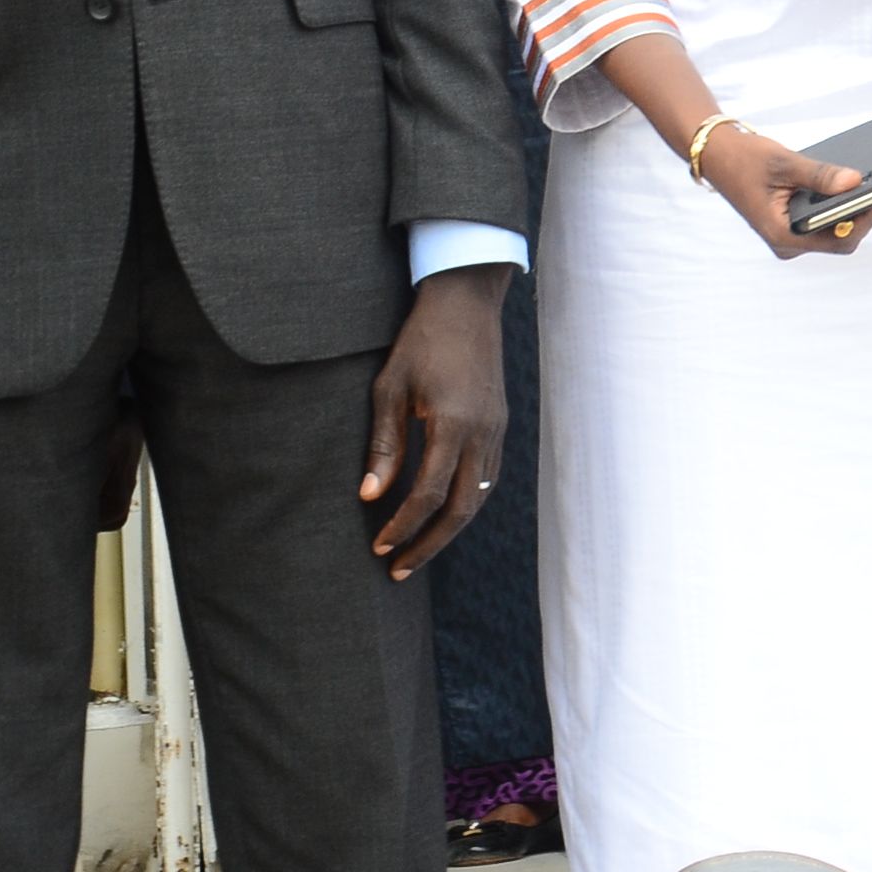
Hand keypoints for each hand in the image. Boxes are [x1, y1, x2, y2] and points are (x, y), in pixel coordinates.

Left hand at [360, 262, 511, 578]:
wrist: (467, 302)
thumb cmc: (422, 340)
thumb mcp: (389, 388)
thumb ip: (384, 445)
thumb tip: (371, 495)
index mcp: (452, 423)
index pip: (427, 494)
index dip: (401, 526)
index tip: (378, 547)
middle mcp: (482, 432)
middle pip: (461, 508)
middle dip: (430, 544)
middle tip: (400, 570)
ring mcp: (497, 428)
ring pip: (480, 497)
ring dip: (450, 529)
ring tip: (421, 550)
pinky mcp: (500, 423)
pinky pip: (488, 476)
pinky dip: (467, 503)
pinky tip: (445, 511)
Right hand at [699, 122, 871, 259]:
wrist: (720, 153)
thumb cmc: (745, 160)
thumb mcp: (784, 164)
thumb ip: (819, 175)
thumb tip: (855, 180)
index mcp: (785, 237)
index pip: (840, 238)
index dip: (870, 217)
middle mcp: (795, 240)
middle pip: (849, 229)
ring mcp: (800, 229)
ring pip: (846, 219)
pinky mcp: (805, 214)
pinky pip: (837, 207)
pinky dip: (856, 191)